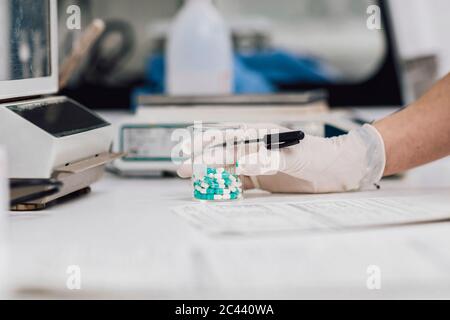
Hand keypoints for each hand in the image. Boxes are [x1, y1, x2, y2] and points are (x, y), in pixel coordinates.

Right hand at [177, 123, 385, 193]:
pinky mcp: (263, 178)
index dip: (206, 144)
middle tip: (181, 169)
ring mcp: (258, 162)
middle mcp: (256, 146)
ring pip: (227, 167)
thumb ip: (267, 159)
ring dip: (211, 174)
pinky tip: (216, 192)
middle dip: (201, 159)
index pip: (228, 137)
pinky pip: (239, 182)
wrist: (342, 169)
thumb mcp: (296, 158)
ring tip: (193, 181)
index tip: (189, 152)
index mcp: (261, 134)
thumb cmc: (321, 157)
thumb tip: (241, 163)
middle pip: (222, 151)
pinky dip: (227, 187)